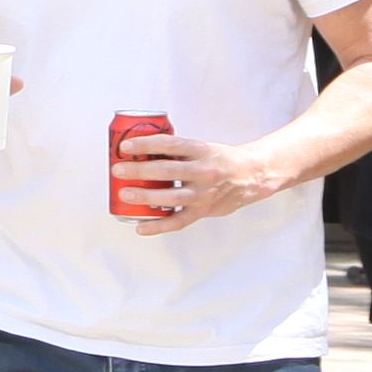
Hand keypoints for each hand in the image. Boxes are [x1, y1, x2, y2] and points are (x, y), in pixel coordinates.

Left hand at [117, 127, 284, 234]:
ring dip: (146, 196)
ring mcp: (205, 193)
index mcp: (201, 151)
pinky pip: (179, 221)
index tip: (125, 146)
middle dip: (139, 171)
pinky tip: (141, 227)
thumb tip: (139, 151)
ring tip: (124, 194)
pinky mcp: (204, 211)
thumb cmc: (221, 160)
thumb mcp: (202, 148)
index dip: (146, 144)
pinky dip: (159, 226)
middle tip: (118, 170)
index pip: (170, 145)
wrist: (253, 176)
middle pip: (168, 171)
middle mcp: (204, 172)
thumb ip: (176, 152)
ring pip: (172, 197)